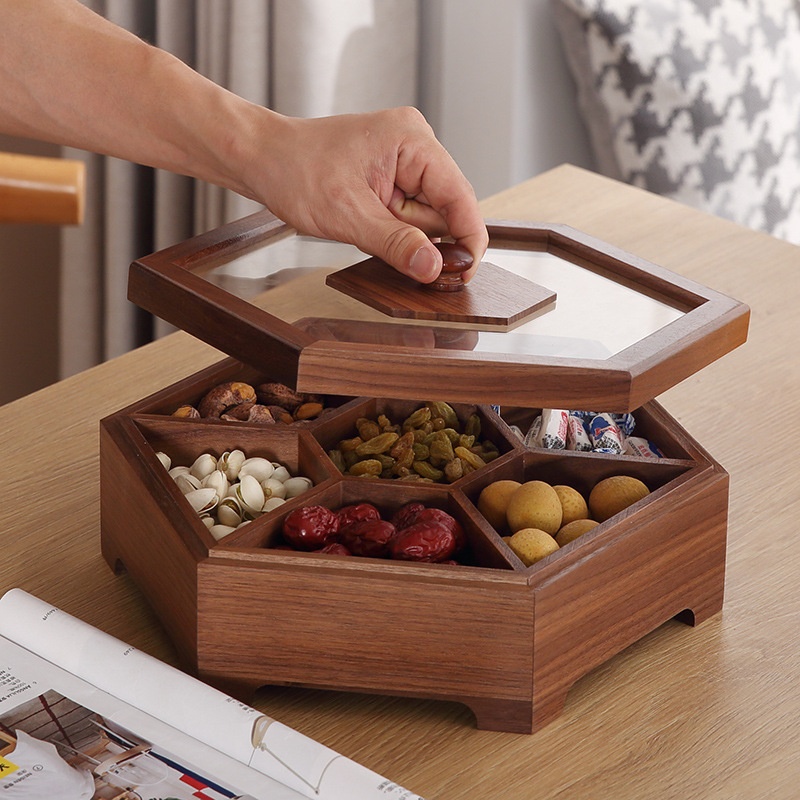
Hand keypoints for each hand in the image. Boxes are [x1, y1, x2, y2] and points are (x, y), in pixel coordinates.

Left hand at [245, 107, 488, 282]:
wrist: (261, 160)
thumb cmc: (295, 171)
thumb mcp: (348, 215)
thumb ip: (396, 244)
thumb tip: (434, 269)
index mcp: (412, 140)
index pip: (460, 196)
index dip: (468, 239)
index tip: (465, 274)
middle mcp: (415, 146)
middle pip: (445, 210)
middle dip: (422, 238)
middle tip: (385, 246)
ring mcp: (404, 161)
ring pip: (426, 217)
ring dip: (402, 235)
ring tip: (363, 226)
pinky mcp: (392, 177)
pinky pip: (408, 214)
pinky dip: (394, 231)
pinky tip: (369, 228)